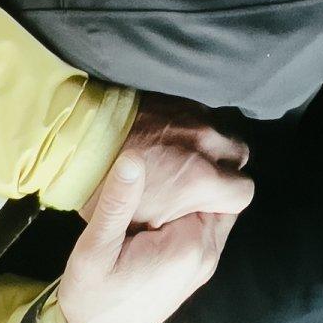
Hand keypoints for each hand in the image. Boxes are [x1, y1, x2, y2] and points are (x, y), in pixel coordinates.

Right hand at [59, 99, 253, 322]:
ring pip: (211, 213)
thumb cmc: (92, 297)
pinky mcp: (193, 269)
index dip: (201, 163)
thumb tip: (133, 157)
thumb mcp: (94, 248)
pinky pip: (203, 228)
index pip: (216, 188)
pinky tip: (162, 198)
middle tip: (169, 152)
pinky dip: (189, 211)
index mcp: (191, 244)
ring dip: (194, 194)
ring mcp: (203, 264)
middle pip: (219, 199)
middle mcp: (207, 254)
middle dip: (201, 176)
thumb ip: (117, 203)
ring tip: (165, 169)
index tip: (176, 145)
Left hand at [83, 95, 252, 228]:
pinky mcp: (180, 100)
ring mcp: (194, 116)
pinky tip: (171, 140)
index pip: (243, 192)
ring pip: (222, 133)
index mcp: (199, 178)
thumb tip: (195, 220)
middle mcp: (206, 143)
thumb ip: (179, 220)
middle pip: (239, 157)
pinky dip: (194, 129)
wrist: (79, 134)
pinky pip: (203, 115)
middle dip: (224, 169)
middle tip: (198, 180)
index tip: (207, 202)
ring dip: (210, 147)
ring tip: (183, 159)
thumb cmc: (104, 185)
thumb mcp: (138, 222)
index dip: (226, 200)